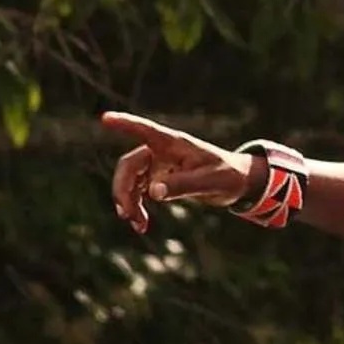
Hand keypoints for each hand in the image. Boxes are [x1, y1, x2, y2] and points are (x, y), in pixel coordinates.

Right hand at [102, 111, 254, 234]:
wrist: (238, 183)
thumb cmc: (227, 175)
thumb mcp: (209, 182)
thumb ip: (182, 186)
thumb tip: (152, 193)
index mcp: (174, 144)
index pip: (145, 131)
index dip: (125, 124)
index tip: (105, 118)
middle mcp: (161, 152)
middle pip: (129, 166)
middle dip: (123, 190)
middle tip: (126, 214)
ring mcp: (158, 165)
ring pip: (130, 181)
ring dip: (128, 202)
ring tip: (137, 224)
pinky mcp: (159, 179)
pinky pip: (138, 191)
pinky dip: (136, 206)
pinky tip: (140, 224)